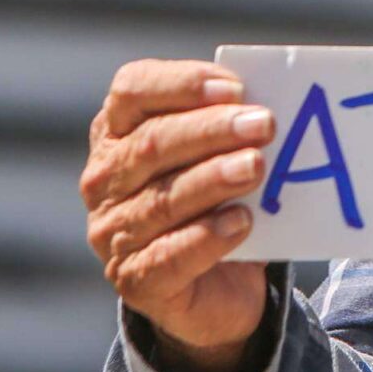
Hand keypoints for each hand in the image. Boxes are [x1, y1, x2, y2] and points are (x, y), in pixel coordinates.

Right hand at [82, 59, 274, 371]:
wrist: (216, 287)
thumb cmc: (216, 200)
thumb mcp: (219, 156)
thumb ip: (233, 130)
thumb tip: (268, 108)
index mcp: (117, 132)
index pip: (132, 91)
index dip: (181, 85)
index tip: (235, 88)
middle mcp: (105, 180)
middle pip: (151, 144)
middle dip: (210, 131)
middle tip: (264, 124)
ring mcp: (113, 233)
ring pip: (161, 200)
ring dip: (213, 180)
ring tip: (256, 167)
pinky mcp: (136, 280)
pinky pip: (169, 257)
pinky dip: (207, 237)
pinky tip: (241, 222)